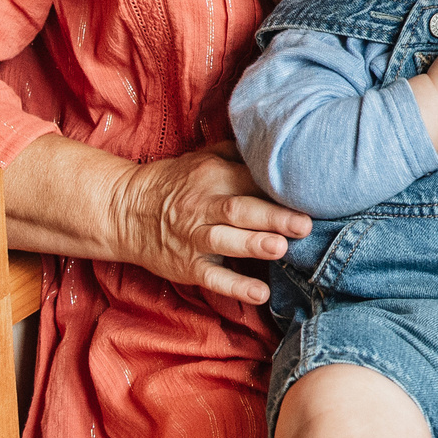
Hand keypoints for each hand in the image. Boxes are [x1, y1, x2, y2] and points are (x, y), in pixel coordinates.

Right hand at [107, 141, 309, 306]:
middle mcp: (203, 206)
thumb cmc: (175, 183)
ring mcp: (194, 238)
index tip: (311, 195)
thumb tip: (278, 144)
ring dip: (254, 245)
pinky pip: (213, 277)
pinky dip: (236, 286)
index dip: (279, 188)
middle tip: (304, 224)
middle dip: (273, 217)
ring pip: (225, 241)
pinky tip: (260, 294)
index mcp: (212, 176)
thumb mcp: (202, 158)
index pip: (250, 180)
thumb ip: (238, 153)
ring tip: (281, 249)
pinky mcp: (188, 266)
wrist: (125, 210)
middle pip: (240, 210)